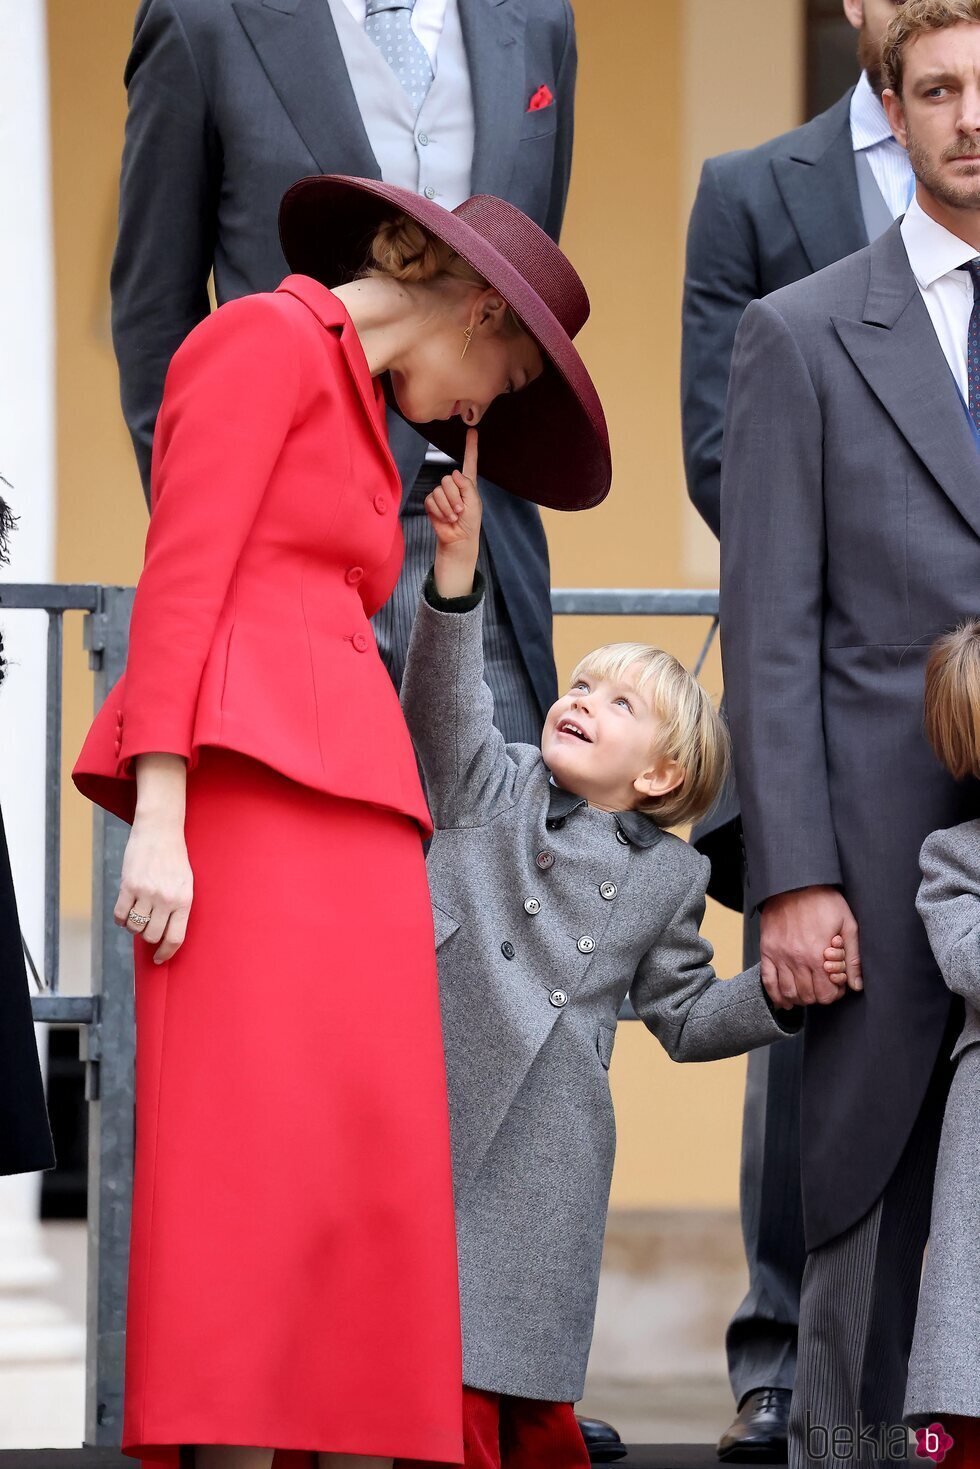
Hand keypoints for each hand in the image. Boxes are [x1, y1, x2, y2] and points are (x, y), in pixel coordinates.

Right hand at [114, 812, 193, 964]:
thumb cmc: (175, 858)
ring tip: (137, 916)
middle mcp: (165, 899)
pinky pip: (120, 915)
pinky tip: (124, 914)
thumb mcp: (186, 883)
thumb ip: (177, 907)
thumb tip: (164, 934)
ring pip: (135, 927)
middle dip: (148, 937)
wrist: (160, 831)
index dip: (165, 953)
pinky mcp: (128, 885)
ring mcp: (146, 893)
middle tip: (147, 927)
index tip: (159, 958)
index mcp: (184, 901)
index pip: (175, 938)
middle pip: (152, 935)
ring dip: (134, 927)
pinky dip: (121, 920)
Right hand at [426, 429, 482, 597]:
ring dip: (448, 506)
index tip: (472, 431)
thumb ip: (467, 486)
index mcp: (468, 483)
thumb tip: (454, 474)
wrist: (458, 539)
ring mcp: (442, 493)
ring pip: (440, 490)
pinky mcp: (431, 502)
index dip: (471, 446)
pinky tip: (445, 517)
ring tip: (454, 516)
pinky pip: (431, 500)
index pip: (470, 461)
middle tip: (460, 510)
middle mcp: (454, 485)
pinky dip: (440, 511)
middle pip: (449, 479)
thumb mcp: (474, 503)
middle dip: (455, 496)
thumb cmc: (470, 522)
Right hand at [760, 886, 861, 1008]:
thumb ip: (853, 958)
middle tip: (823, 986)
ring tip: (807, 991)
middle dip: (818, 996)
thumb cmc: (824, 901)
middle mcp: (797, 960)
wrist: (795, 883)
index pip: (826, 994)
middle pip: (808, 996)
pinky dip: (776, 995)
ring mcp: (780, 956)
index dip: (834, 994)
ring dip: (799, 998)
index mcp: (818, 955)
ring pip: (788, 993)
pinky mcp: (767, 951)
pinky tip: (784, 999)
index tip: (836, 985)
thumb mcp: (848, 925)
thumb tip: (856, 985)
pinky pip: (768, 982)